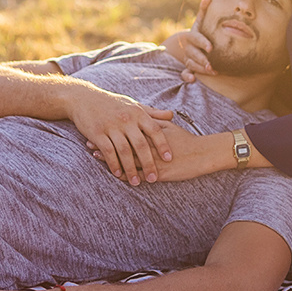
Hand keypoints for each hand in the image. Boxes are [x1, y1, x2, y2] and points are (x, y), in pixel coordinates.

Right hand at [70, 87, 173, 184]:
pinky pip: (108, 151)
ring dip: (131, 169)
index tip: (169, 159)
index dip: (162, 145)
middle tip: (154, 178)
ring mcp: (112, 126)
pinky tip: (118, 174)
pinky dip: (114, 164)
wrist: (84, 98)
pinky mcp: (98, 133)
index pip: (154, 130)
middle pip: (140, 144)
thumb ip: (152, 112)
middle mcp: (126, 119)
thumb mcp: (134, 104)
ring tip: (136, 183)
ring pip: (124, 151)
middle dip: (148, 163)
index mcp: (137, 113)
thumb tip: (171, 115)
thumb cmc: (112, 103)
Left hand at [93, 119, 219, 182]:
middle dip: (105, 143)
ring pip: (127, 160)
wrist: (203, 154)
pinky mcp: (159, 173)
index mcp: (150, 132)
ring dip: (111, 160)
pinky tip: (115, 175)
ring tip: (96, 158)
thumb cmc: (186, 140)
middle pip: (122, 144)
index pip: (126, 130)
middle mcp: (149, 145)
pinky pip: (138, 175)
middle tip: (89, 143)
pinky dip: (125, 175)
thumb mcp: (169, 127)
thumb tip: (142, 115)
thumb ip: (154, 121)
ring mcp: (153, 160)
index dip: (110, 130)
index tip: (97, 127)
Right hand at [180, 0, 214, 82]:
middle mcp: (188, 47)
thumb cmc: (202, 31)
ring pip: (190, 64)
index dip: (202, 42)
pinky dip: (187, 76)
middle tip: (211, 64)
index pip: (195, 38)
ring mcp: (187, 58)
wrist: (193, 44)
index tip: (211, 48)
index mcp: (193, 35)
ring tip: (212, 71)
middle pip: (192, 53)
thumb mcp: (203, 21)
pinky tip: (193, 79)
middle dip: (201, 59)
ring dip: (199, 68)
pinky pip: (184, 73)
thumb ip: (206, 9)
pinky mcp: (188, 67)